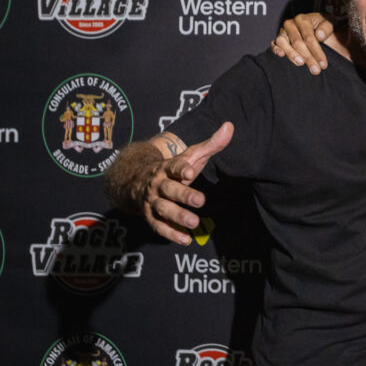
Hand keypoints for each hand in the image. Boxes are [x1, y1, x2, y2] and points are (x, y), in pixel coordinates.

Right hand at [143, 123, 232, 244]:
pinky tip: (185, 239)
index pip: (174, 167)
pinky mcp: (150, 216)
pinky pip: (158, 226)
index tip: (191, 172)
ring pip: (163, 209)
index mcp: (167, 168)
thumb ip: (211, 144)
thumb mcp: (191, 155)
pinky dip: (170, 233)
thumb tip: (230, 125)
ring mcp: (152, 201)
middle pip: (170, 190)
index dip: (182, 169)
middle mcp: (158, 184)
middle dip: (184, 195)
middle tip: (200, 201)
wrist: (135, 180)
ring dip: (177, 216)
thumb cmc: (173, 169)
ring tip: (194, 223)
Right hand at [270, 12, 334, 74]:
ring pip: (283, 43)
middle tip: (316, 70)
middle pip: (297, 42)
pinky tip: (281, 55)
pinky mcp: (278, 40)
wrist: (319, 31)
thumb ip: (326, 28)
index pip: (309, 37)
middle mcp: (291, 24)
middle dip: (308, 57)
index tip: (323, 63)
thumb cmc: (324, 28)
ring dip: (292, 55)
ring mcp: (283, 32)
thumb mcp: (331, 24)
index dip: (316, 51)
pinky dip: (276, 49)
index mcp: (303, 19)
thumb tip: (319, 35)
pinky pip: (274, 44)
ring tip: (301, 63)